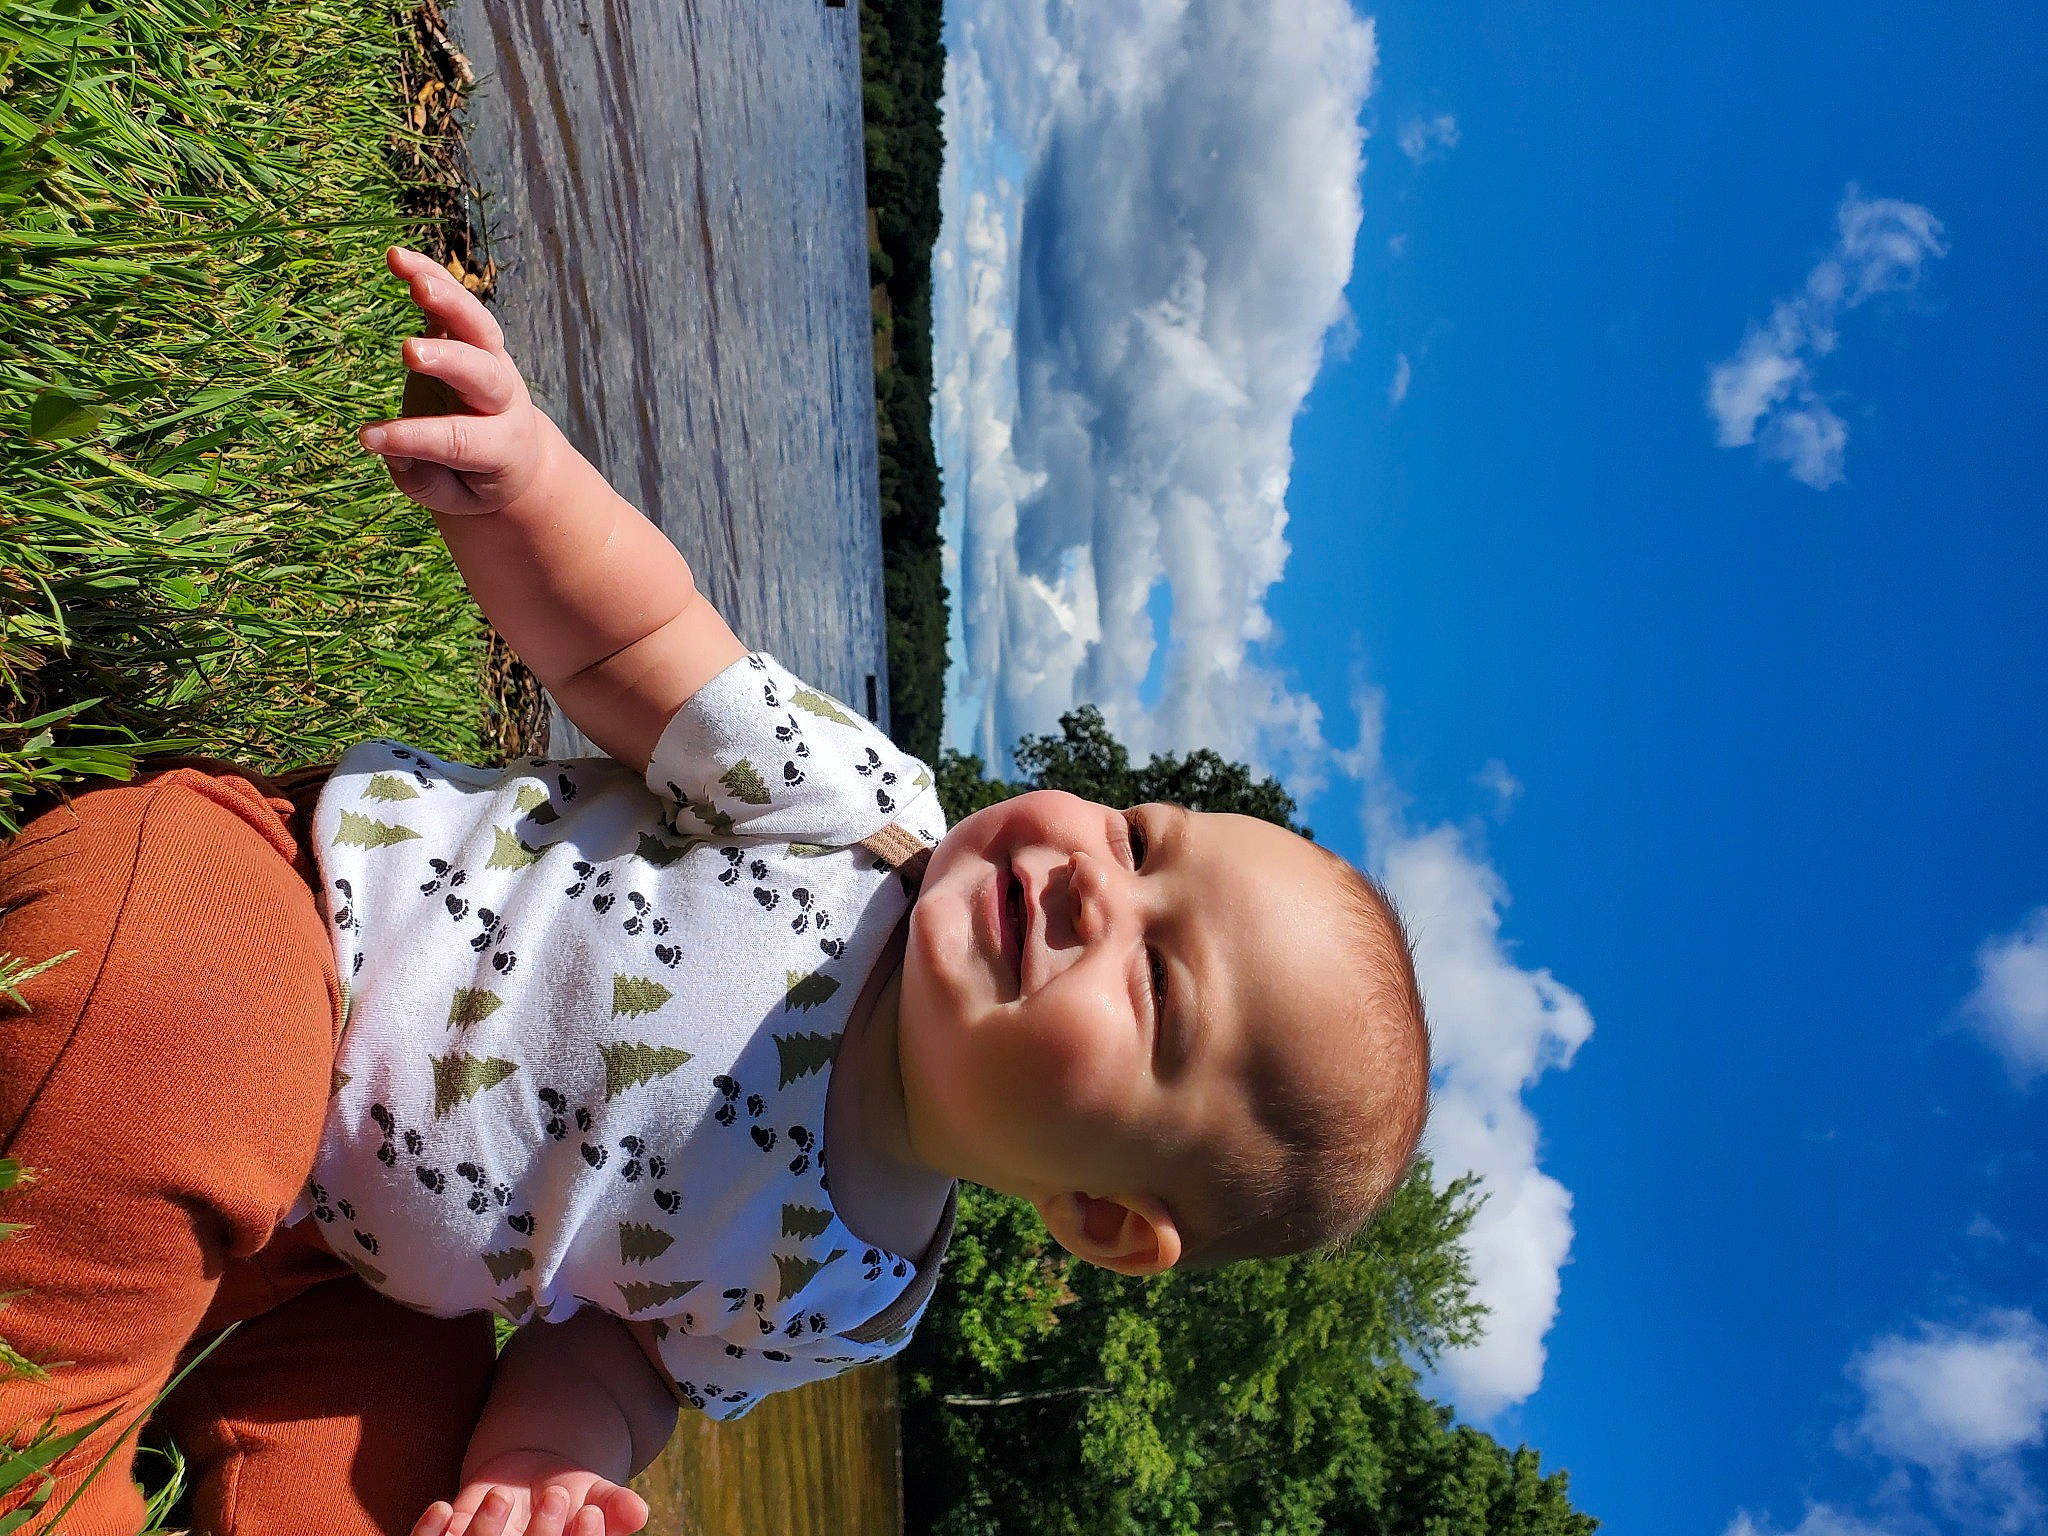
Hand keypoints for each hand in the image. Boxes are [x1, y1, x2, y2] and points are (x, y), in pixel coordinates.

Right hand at [359, 245, 548, 516]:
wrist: (519, 455)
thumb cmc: (475, 480)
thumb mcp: (452, 497)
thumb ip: (421, 479)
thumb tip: (389, 447)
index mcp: (502, 445)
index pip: (458, 439)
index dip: (413, 437)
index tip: (367, 437)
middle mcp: (504, 398)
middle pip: (482, 374)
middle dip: (448, 360)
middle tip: (410, 352)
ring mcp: (494, 361)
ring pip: (479, 326)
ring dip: (447, 298)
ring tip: (411, 276)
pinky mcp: (476, 337)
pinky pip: (457, 303)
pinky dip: (432, 277)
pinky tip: (397, 257)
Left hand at [409, 1448, 648, 1535]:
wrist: (527, 1480)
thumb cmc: (571, 1493)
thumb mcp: (596, 1495)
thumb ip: (615, 1505)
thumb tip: (639, 1513)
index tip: (588, 1511)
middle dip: (540, 1534)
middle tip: (557, 1494)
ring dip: (486, 1531)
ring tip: (504, 1496)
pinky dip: (431, 1532)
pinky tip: (445, 1508)